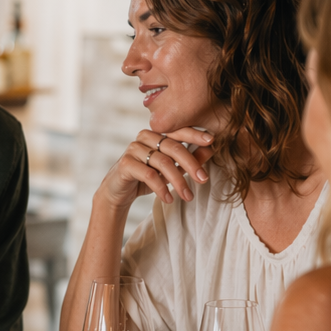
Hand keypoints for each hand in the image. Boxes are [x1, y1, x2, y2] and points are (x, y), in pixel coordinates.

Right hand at [96, 126, 215, 211]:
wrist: (118, 192)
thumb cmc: (146, 177)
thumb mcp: (171, 170)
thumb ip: (188, 159)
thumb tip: (210, 150)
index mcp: (156, 134)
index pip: (178, 131)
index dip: (194, 135)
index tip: (211, 140)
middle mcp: (144, 137)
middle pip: (173, 147)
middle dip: (191, 164)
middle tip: (204, 179)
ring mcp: (133, 149)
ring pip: (163, 162)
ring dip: (178, 181)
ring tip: (188, 196)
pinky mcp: (126, 164)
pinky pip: (149, 175)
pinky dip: (161, 188)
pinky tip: (169, 199)